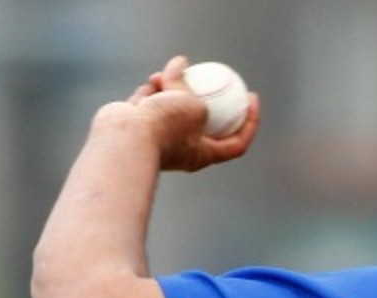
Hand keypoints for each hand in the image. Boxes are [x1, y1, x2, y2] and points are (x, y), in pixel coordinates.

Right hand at [99, 55, 260, 171]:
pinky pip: (152, 104)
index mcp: (203, 155)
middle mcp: (183, 149)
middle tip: (211, 74)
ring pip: (172, 106)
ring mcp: (160, 138)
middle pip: (202, 120)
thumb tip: (180, 64)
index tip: (251, 98)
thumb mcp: (192, 104)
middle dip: (203, 94)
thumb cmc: (165, 126)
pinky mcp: (141, 126)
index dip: (250, 122)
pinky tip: (152, 81)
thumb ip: (190, 86)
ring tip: (167, 74)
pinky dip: (153, 92)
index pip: (236, 143)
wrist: (125, 137)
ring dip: (172, 86)